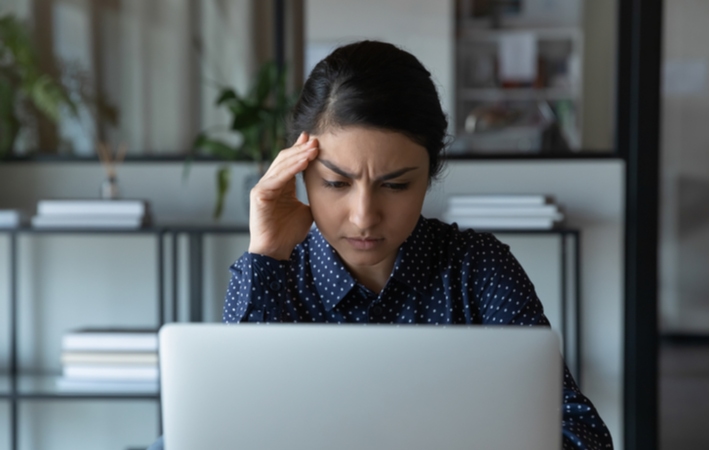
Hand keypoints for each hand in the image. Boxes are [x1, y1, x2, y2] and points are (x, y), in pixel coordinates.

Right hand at [247, 132, 318, 259]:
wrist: (276, 251)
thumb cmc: (289, 233)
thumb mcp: (306, 210)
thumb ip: (312, 197)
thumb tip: (328, 188)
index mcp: (280, 185)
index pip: (290, 161)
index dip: (301, 149)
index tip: (316, 140)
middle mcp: (269, 183)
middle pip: (285, 159)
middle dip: (301, 148)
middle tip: (317, 140)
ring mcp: (262, 188)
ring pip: (282, 165)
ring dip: (299, 155)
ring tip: (314, 147)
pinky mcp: (259, 195)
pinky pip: (278, 178)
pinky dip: (291, 168)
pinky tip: (304, 161)